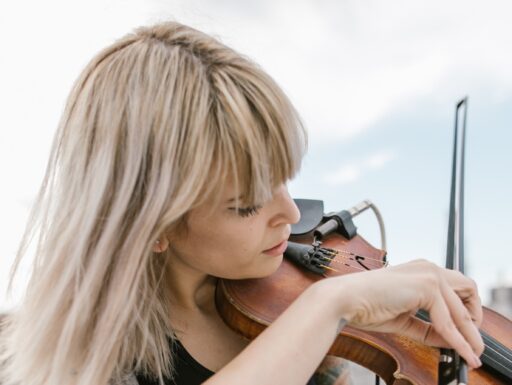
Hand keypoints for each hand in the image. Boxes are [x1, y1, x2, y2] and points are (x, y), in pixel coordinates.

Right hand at [326, 259, 483, 367]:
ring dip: (469, 333)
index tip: (466, 331)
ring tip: (471, 352)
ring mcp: (428, 274)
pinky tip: (460, 351)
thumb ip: (428, 327)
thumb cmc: (366, 305)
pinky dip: (456, 339)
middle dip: (474, 317)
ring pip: (462, 307)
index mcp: (420, 271)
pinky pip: (448, 320)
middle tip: (473, 341)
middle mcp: (427, 268)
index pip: (456, 287)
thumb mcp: (404, 318)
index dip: (465, 309)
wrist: (346, 300)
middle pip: (468, 290)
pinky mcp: (426, 286)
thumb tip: (450, 340)